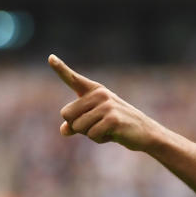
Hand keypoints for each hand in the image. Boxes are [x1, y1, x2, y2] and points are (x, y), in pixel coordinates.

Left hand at [49, 54, 163, 151]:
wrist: (145, 133)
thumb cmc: (118, 126)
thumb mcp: (95, 122)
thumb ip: (76, 124)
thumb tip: (63, 130)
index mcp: (94, 90)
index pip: (73, 79)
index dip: (60, 68)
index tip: (50, 57)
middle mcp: (99, 94)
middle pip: (67, 114)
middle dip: (77, 126)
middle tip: (96, 126)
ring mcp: (107, 106)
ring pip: (78, 126)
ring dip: (89, 134)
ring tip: (106, 130)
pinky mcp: (113, 119)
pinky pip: (92, 134)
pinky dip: (99, 139)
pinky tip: (112, 134)